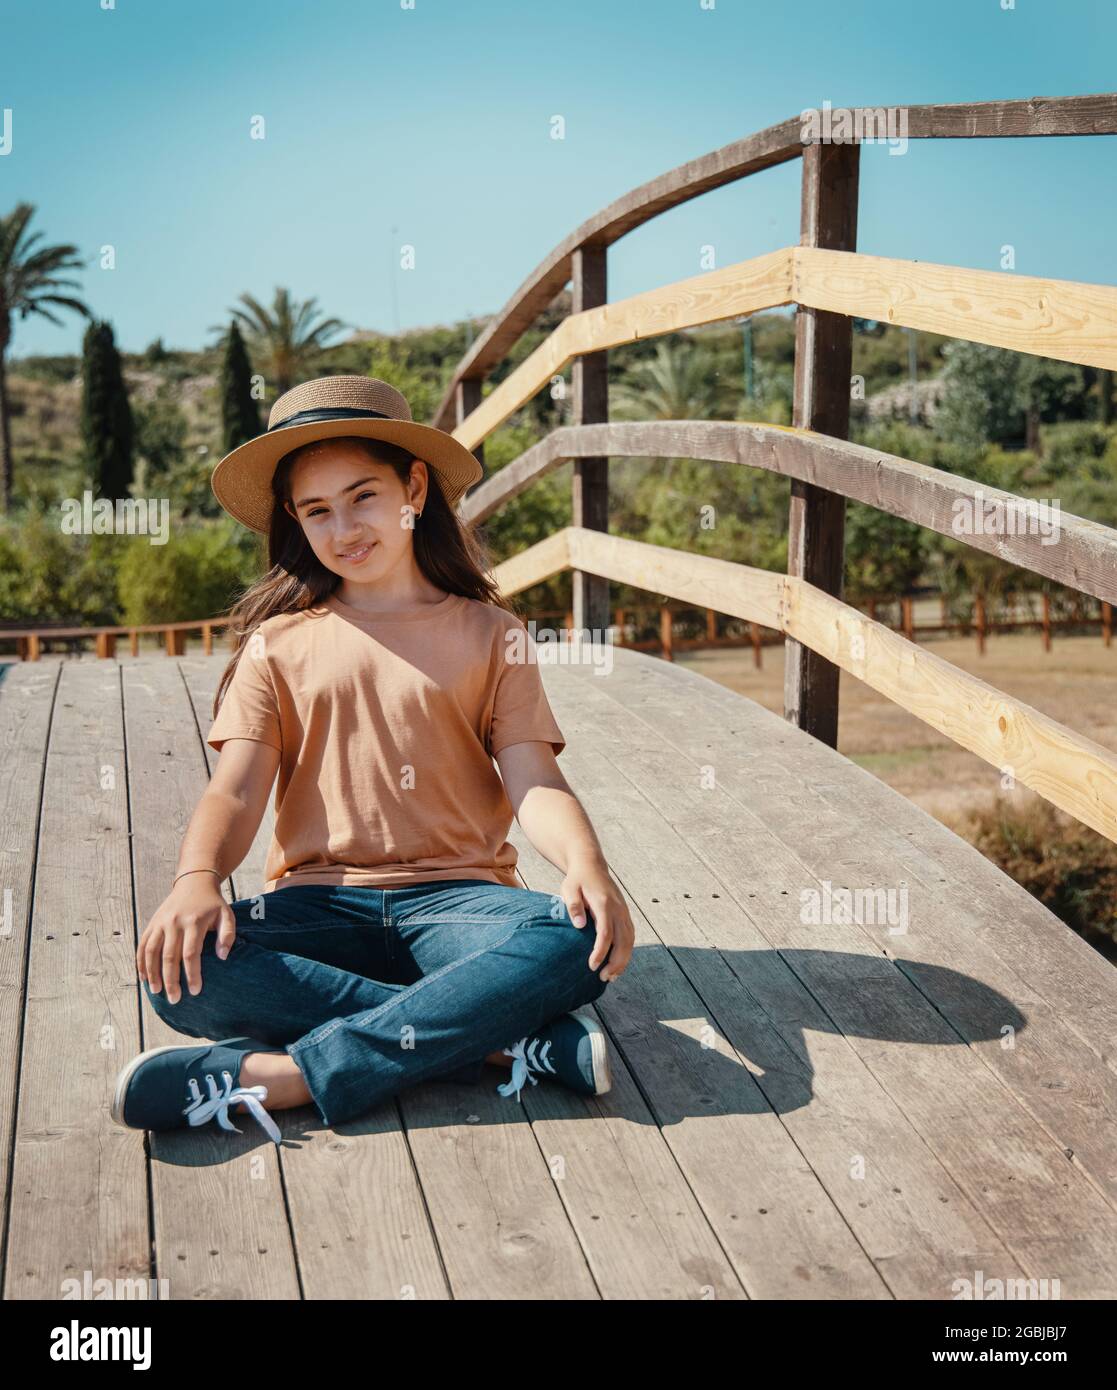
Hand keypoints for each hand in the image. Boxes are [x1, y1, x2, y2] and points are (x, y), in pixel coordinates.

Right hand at [137, 873, 236, 1003]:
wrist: (194, 883)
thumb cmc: (212, 904)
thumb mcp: (227, 915)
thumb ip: (228, 935)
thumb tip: (222, 957)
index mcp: (194, 922)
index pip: (191, 953)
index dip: (192, 974)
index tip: (195, 991)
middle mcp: (174, 922)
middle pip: (169, 956)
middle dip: (170, 980)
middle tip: (174, 999)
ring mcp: (160, 923)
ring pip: (151, 952)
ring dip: (152, 973)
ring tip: (156, 992)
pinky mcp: (152, 923)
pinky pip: (143, 945)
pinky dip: (141, 962)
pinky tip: (144, 977)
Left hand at [560, 860, 634, 981]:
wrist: (591, 864)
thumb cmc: (578, 879)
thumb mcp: (569, 889)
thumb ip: (574, 906)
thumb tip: (579, 925)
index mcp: (604, 904)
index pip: (605, 933)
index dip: (600, 952)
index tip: (592, 966)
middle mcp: (618, 909)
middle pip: (623, 941)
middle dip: (615, 962)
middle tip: (604, 977)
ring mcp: (624, 911)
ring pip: (630, 940)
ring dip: (623, 960)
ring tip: (612, 976)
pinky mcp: (625, 914)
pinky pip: (630, 936)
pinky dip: (627, 951)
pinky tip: (619, 963)